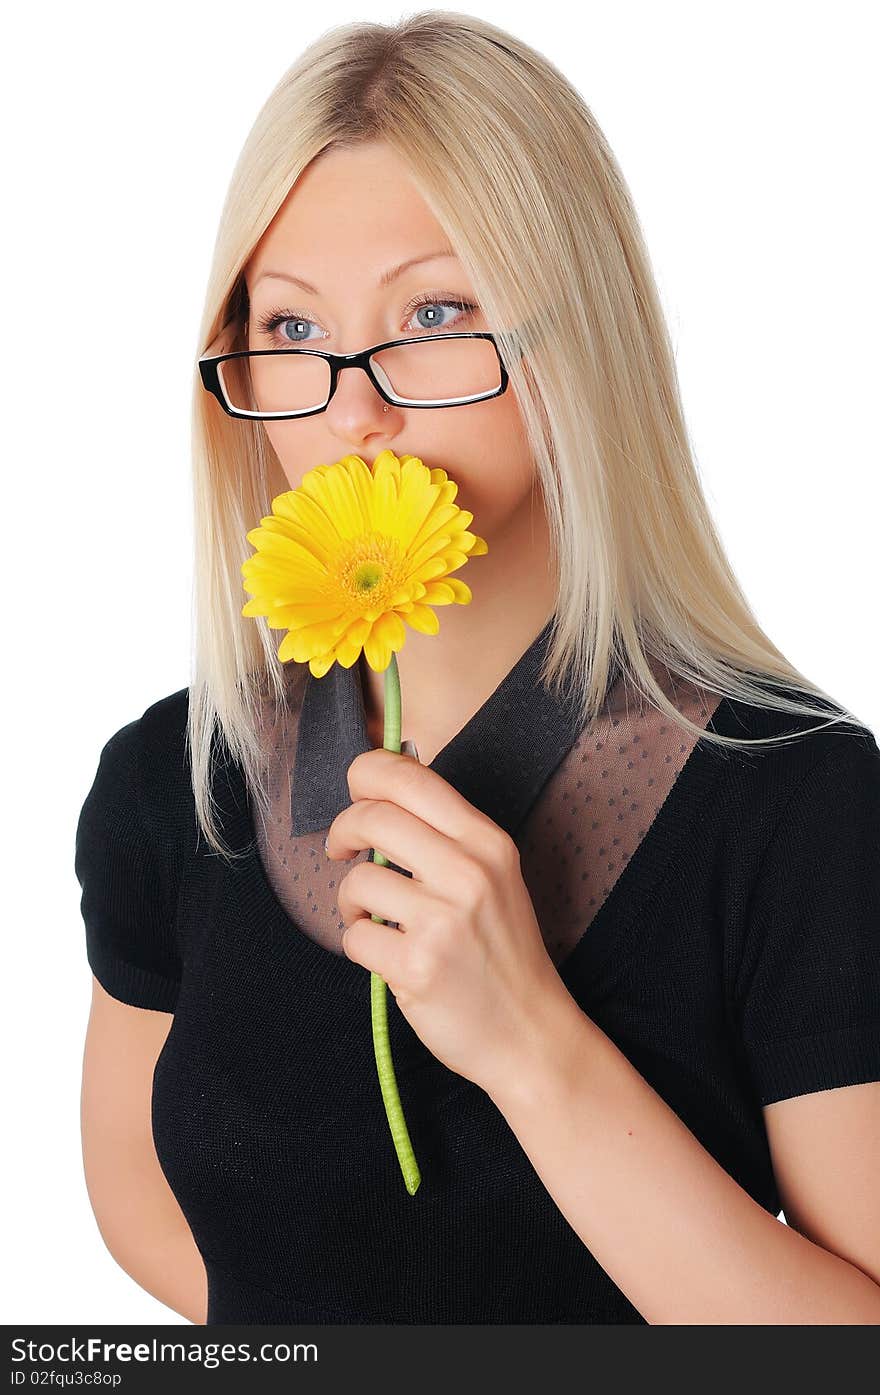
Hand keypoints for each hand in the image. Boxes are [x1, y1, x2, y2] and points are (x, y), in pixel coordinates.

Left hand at [324, 746, 571, 1097]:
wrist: (530, 1033)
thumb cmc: (501, 951)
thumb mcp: (492, 875)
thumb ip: (443, 834)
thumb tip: (377, 793)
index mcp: (486, 840)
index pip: (410, 777)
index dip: (366, 773)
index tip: (355, 794)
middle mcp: (468, 871)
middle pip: (372, 816)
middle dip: (343, 831)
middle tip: (341, 851)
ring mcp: (443, 920)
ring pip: (357, 882)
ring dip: (351, 902)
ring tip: (377, 920)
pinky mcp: (417, 966)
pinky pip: (355, 936)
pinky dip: (360, 945)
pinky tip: (388, 954)